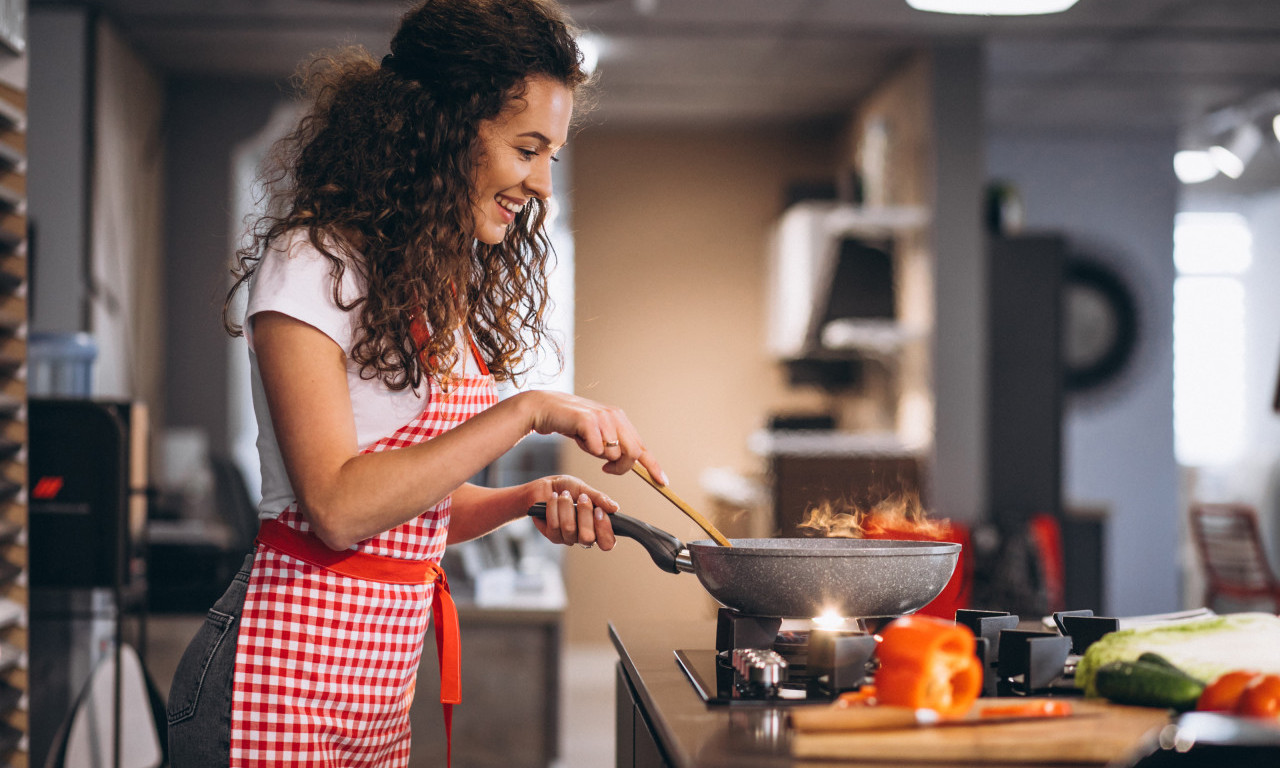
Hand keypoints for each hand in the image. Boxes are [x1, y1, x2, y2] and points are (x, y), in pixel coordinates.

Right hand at [518, 390, 666, 482]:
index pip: (642, 446)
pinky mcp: (589, 420)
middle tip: (606, 469)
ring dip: (597, 455)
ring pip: (613, 453)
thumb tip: (628, 464)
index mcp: (620, 420)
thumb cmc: (572, 425)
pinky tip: (578, 437)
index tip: (663, 482)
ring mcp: (603, 417)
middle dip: (621, 467)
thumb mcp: (598, 436)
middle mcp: (615, 416)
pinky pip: (597, 449)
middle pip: (633, 453)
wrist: (546, 409)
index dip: (653, 466)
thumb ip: (613, 446)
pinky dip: (587, 449)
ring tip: (585, 442)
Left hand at [527, 475, 617, 549]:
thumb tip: (615, 508)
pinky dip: (554, 507)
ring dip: (567, 507)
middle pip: (588, 538)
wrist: (545, 486)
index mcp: (597, 527)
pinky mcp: (552, 535)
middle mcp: (583, 536)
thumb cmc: (567, 488)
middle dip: (584, 514)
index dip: (604, 530)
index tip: (599, 511)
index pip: (607, 543)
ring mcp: (567, 538)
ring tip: (564, 494)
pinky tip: (554, 498)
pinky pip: (554, 525)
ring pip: (569, 529)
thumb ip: (600, 499)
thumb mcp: (585, 489)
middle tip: (583, 498)